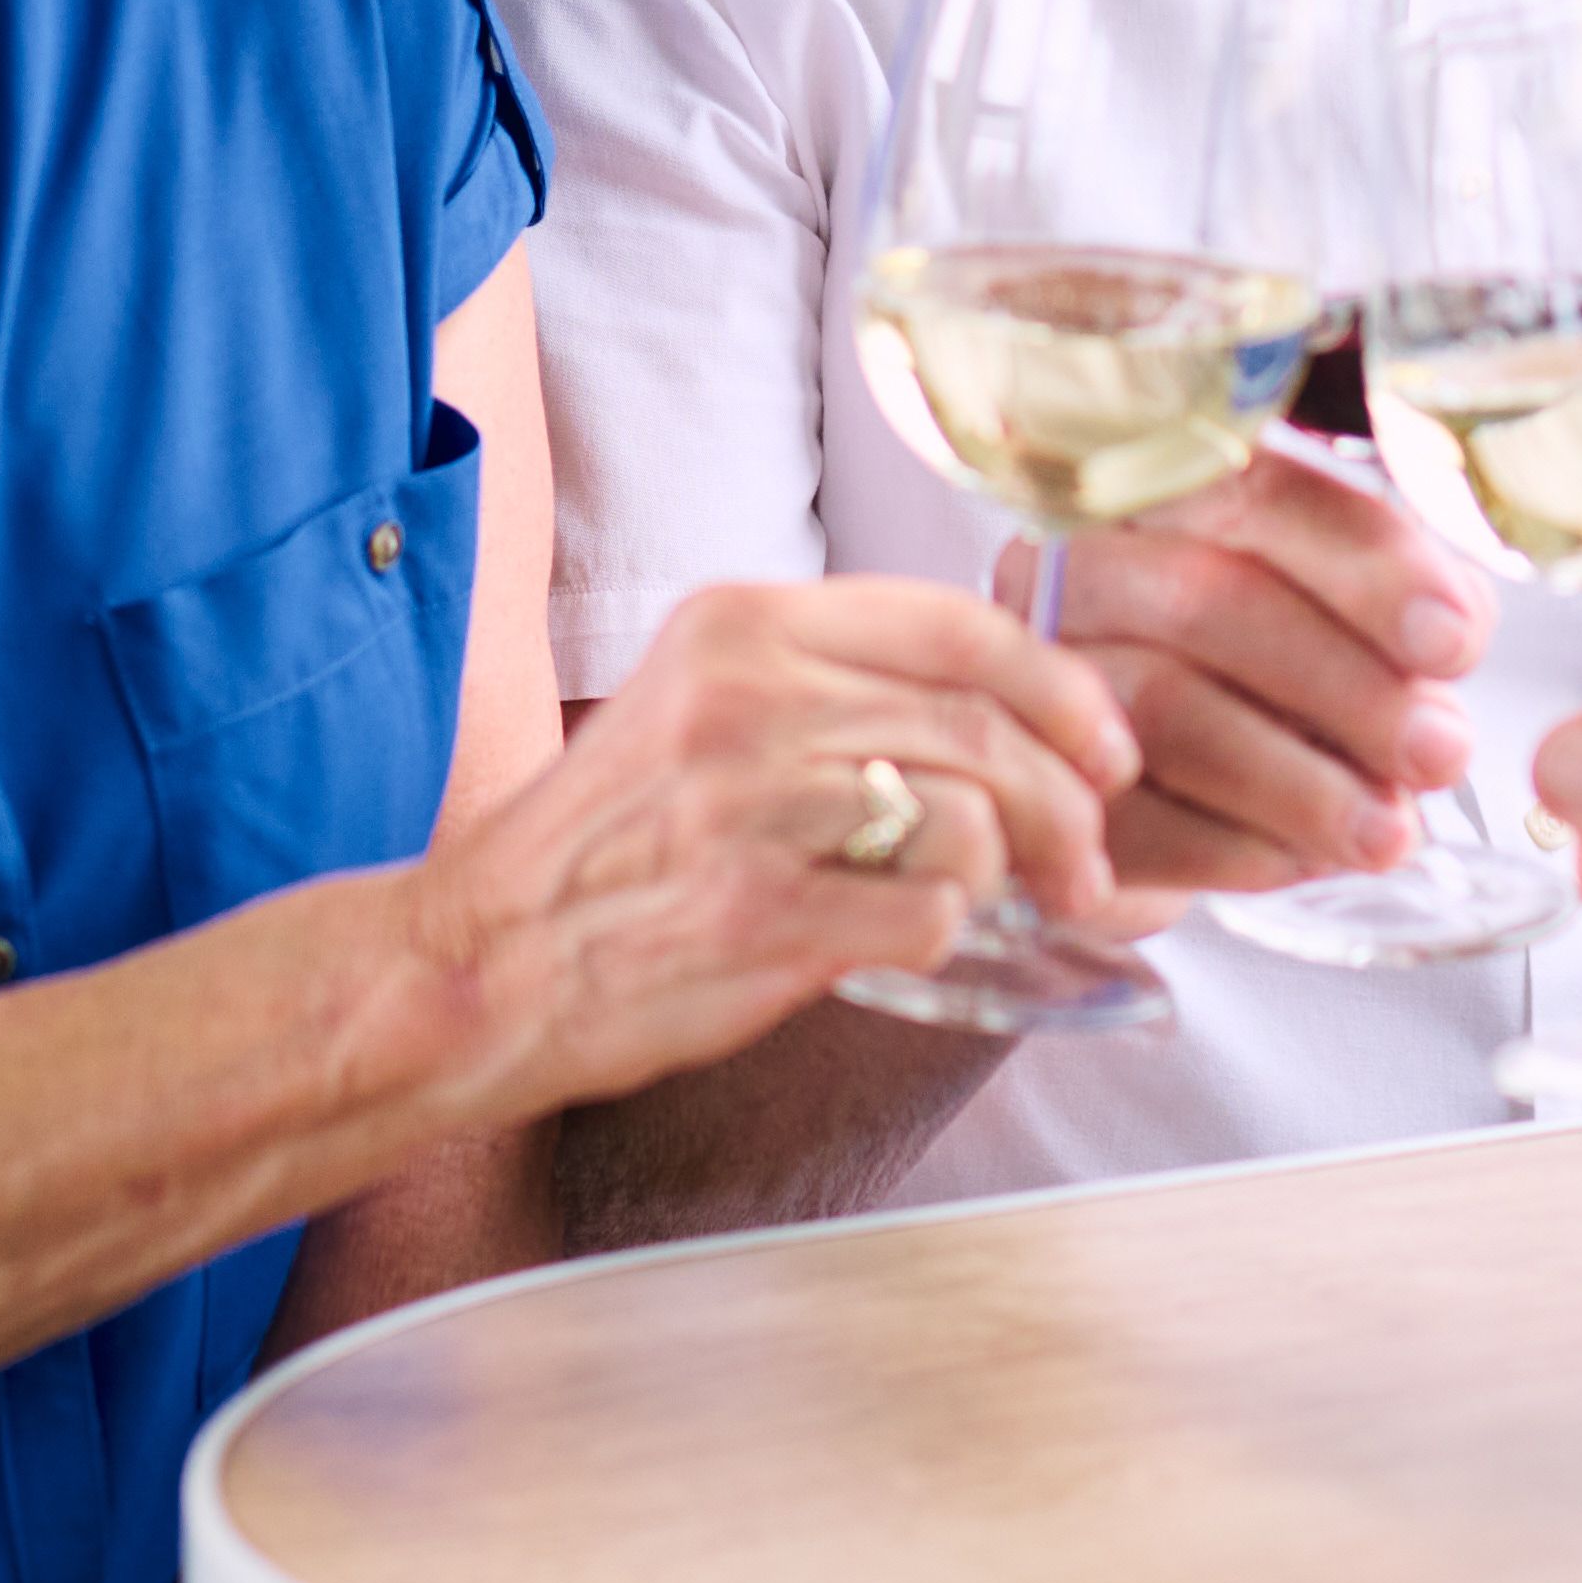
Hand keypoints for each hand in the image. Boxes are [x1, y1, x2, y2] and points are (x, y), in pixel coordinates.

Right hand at [421, 578, 1144, 1105]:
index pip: (958, 623)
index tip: (1105, 744)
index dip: (1062, 687)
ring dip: (1023, 873)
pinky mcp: (755, 912)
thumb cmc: (610, 849)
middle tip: (1091, 857)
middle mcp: (749, 695)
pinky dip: (948, 933)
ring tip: (1018, 907)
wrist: (477, 959)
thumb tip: (1018, 724)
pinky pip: (926, 911)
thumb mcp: (702, 709)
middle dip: (1072, 799)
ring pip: (972, 813)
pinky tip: (916, 941)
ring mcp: (750, 804)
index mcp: (741, 625)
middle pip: (984, 724)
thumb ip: (834, 693)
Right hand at [1033, 450, 1489, 898]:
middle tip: (1440, 751)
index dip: (1366, 568)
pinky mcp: (1037, 792)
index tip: (1455, 642)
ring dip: (1298, 781)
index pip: (1261, 496)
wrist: (1155, 794)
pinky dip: (1236, 846)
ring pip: (1165, 708)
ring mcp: (1039, 675)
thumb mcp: (1348, 617)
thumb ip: (1406, 602)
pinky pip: (1133, 815)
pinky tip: (1304, 863)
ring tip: (1391, 832)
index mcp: (1163, 494)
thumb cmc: (1263, 683)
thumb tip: (1451, 632)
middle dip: (1343, 683)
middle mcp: (1078, 564)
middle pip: (1201, 601)